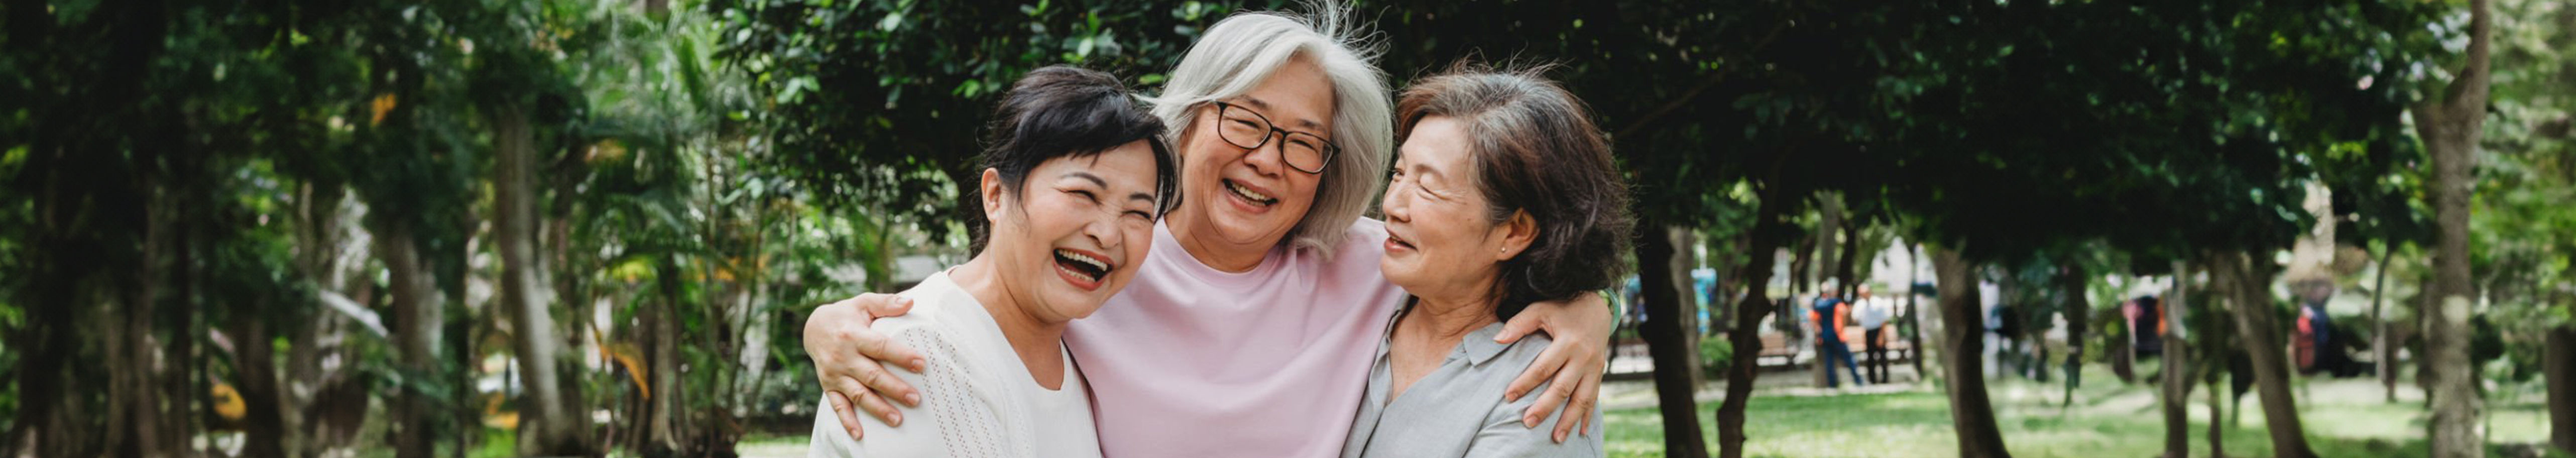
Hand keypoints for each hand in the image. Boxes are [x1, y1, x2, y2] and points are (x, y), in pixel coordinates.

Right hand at [805, 292, 925, 439]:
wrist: (813, 328)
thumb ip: (886, 303)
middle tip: (916, 399)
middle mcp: (842, 357)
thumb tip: (910, 302)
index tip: (921, 364)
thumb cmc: (847, 315)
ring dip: (877, 408)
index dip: (900, 356)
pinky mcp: (829, 386)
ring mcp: (835, 374)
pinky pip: (838, 407)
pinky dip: (848, 422)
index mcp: (853, 335)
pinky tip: (860, 435)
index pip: (880, 347)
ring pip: (858, 394)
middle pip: (872, 375)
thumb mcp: (863, 303)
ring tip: (897, 419)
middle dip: (894, 388)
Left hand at [1495, 292, 1611, 442]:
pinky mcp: (1600, 373)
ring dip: (1569, 420)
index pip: (1543, 367)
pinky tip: (1580, 432)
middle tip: (1528, 423)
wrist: (1598, 305)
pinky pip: (1594, 398)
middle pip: (1562, 387)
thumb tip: (1497, 340)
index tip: (1508, 396)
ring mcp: (1594, 367)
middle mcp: (1583, 357)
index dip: (1525, 383)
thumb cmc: (1564, 307)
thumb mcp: (1541, 309)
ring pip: (1582, 399)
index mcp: (1567, 341)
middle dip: (1545, 408)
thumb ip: (1519, 324)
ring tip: (1556, 438)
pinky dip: (1587, 416)